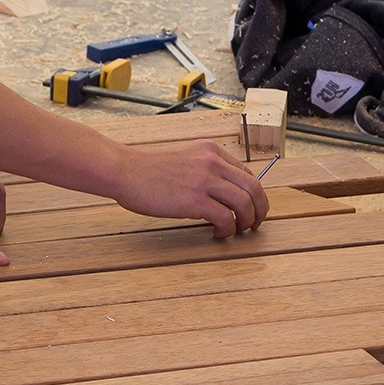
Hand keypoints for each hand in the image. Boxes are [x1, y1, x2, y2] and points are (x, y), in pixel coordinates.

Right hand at [112, 140, 270, 237]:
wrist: (124, 170)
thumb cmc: (146, 169)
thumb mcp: (184, 158)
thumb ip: (204, 169)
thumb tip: (220, 192)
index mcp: (211, 151)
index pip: (246, 173)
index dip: (254, 194)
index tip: (250, 207)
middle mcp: (212, 162)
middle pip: (253, 188)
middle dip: (259, 209)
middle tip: (255, 223)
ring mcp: (205, 180)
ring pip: (245, 203)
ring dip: (247, 221)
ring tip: (238, 231)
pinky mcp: (195, 200)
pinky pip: (226, 218)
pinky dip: (228, 229)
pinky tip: (219, 233)